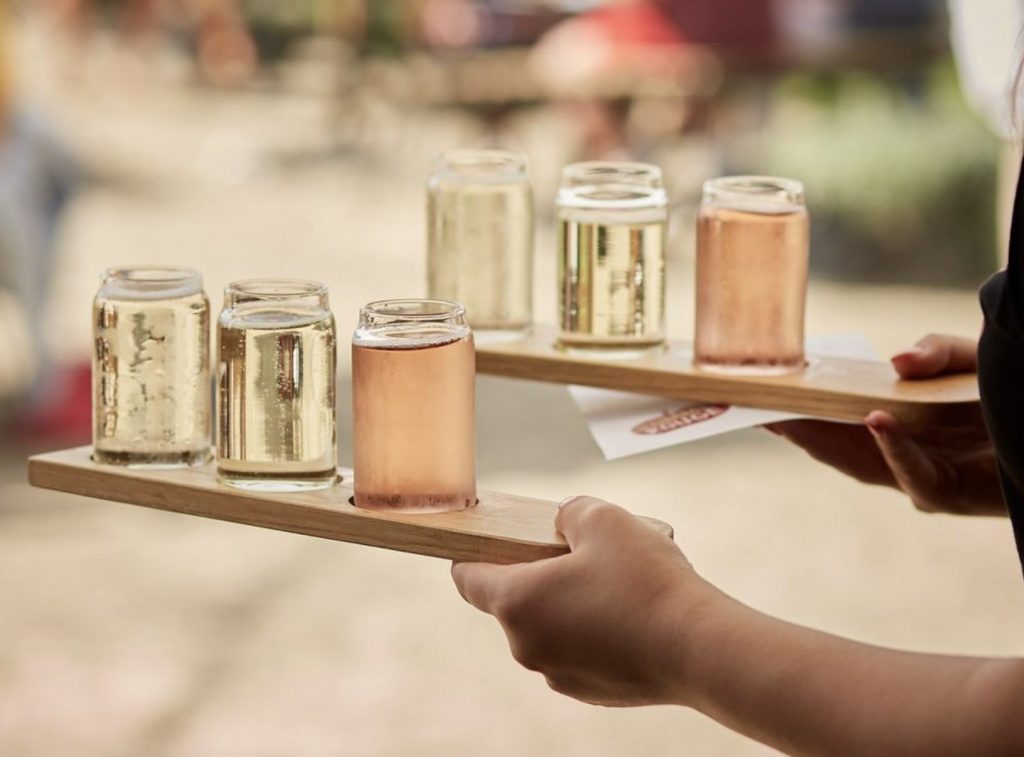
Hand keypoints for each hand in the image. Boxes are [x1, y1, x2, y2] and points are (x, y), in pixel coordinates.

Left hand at [452, 496, 718, 706]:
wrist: (699, 649)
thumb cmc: (645, 581)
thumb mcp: (604, 519)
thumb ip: (570, 512)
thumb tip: (563, 522)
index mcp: (515, 602)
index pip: (467, 578)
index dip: (473, 552)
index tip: (492, 539)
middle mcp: (525, 646)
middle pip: (513, 600)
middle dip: (538, 573)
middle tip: (578, 551)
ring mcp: (557, 675)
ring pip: (548, 627)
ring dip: (567, 602)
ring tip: (614, 582)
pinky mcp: (589, 692)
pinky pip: (577, 651)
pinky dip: (592, 631)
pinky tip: (630, 614)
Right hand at [766, 334, 1000, 514]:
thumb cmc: (1006, 398)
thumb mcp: (971, 360)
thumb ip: (936, 351)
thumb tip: (896, 361)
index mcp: (897, 425)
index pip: (836, 420)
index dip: (798, 409)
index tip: (758, 394)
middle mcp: (899, 455)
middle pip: (833, 446)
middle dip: (793, 428)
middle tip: (754, 407)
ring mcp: (918, 476)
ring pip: (858, 465)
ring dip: (824, 442)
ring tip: (791, 416)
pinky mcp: (947, 494)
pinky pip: (912, 477)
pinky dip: (894, 449)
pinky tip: (876, 422)